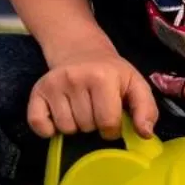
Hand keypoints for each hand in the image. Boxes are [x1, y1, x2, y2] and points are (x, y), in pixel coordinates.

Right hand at [28, 52, 156, 139]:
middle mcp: (75, 78)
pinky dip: (48, 129)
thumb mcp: (135, 84)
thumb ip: (146, 109)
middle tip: (94, 108)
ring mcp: (54, 84)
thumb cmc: (111, 72)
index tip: (112, 117)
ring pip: (65, 128)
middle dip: (93, 125)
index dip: (113, 128)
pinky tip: (59, 116)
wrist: (81, 50)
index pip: (108, 123)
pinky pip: (37, 123)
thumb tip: (145, 133)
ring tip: (79, 108)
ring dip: (75, 126)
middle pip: (86, 127)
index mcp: (102, 77)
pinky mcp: (37, 91)